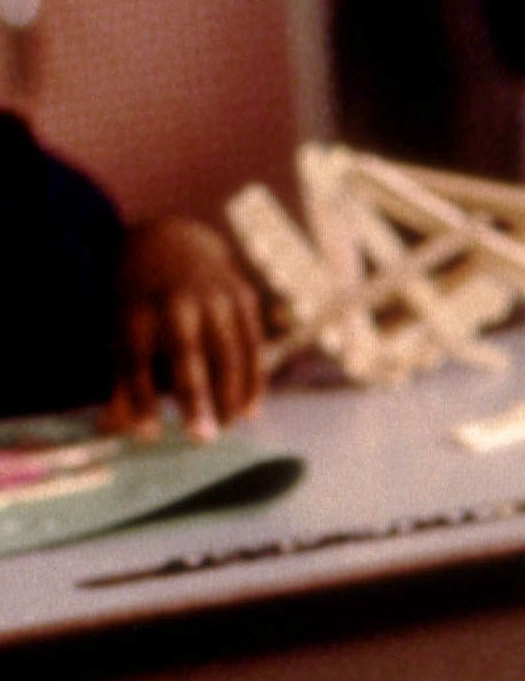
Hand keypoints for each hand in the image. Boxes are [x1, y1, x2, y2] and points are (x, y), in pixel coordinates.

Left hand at [107, 215, 264, 439]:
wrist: (172, 240)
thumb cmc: (138, 301)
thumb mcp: (119, 329)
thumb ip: (122, 380)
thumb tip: (116, 431)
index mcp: (134, 307)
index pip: (136, 357)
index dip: (142, 397)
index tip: (148, 434)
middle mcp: (175, 299)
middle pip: (187, 354)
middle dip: (195, 398)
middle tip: (200, 440)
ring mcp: (214, 295)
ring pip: (228, 353)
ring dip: (230, 396)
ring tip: (225, 429)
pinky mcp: (243, 297)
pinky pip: (253, 346)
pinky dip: (253, 381)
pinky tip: (248, 412)